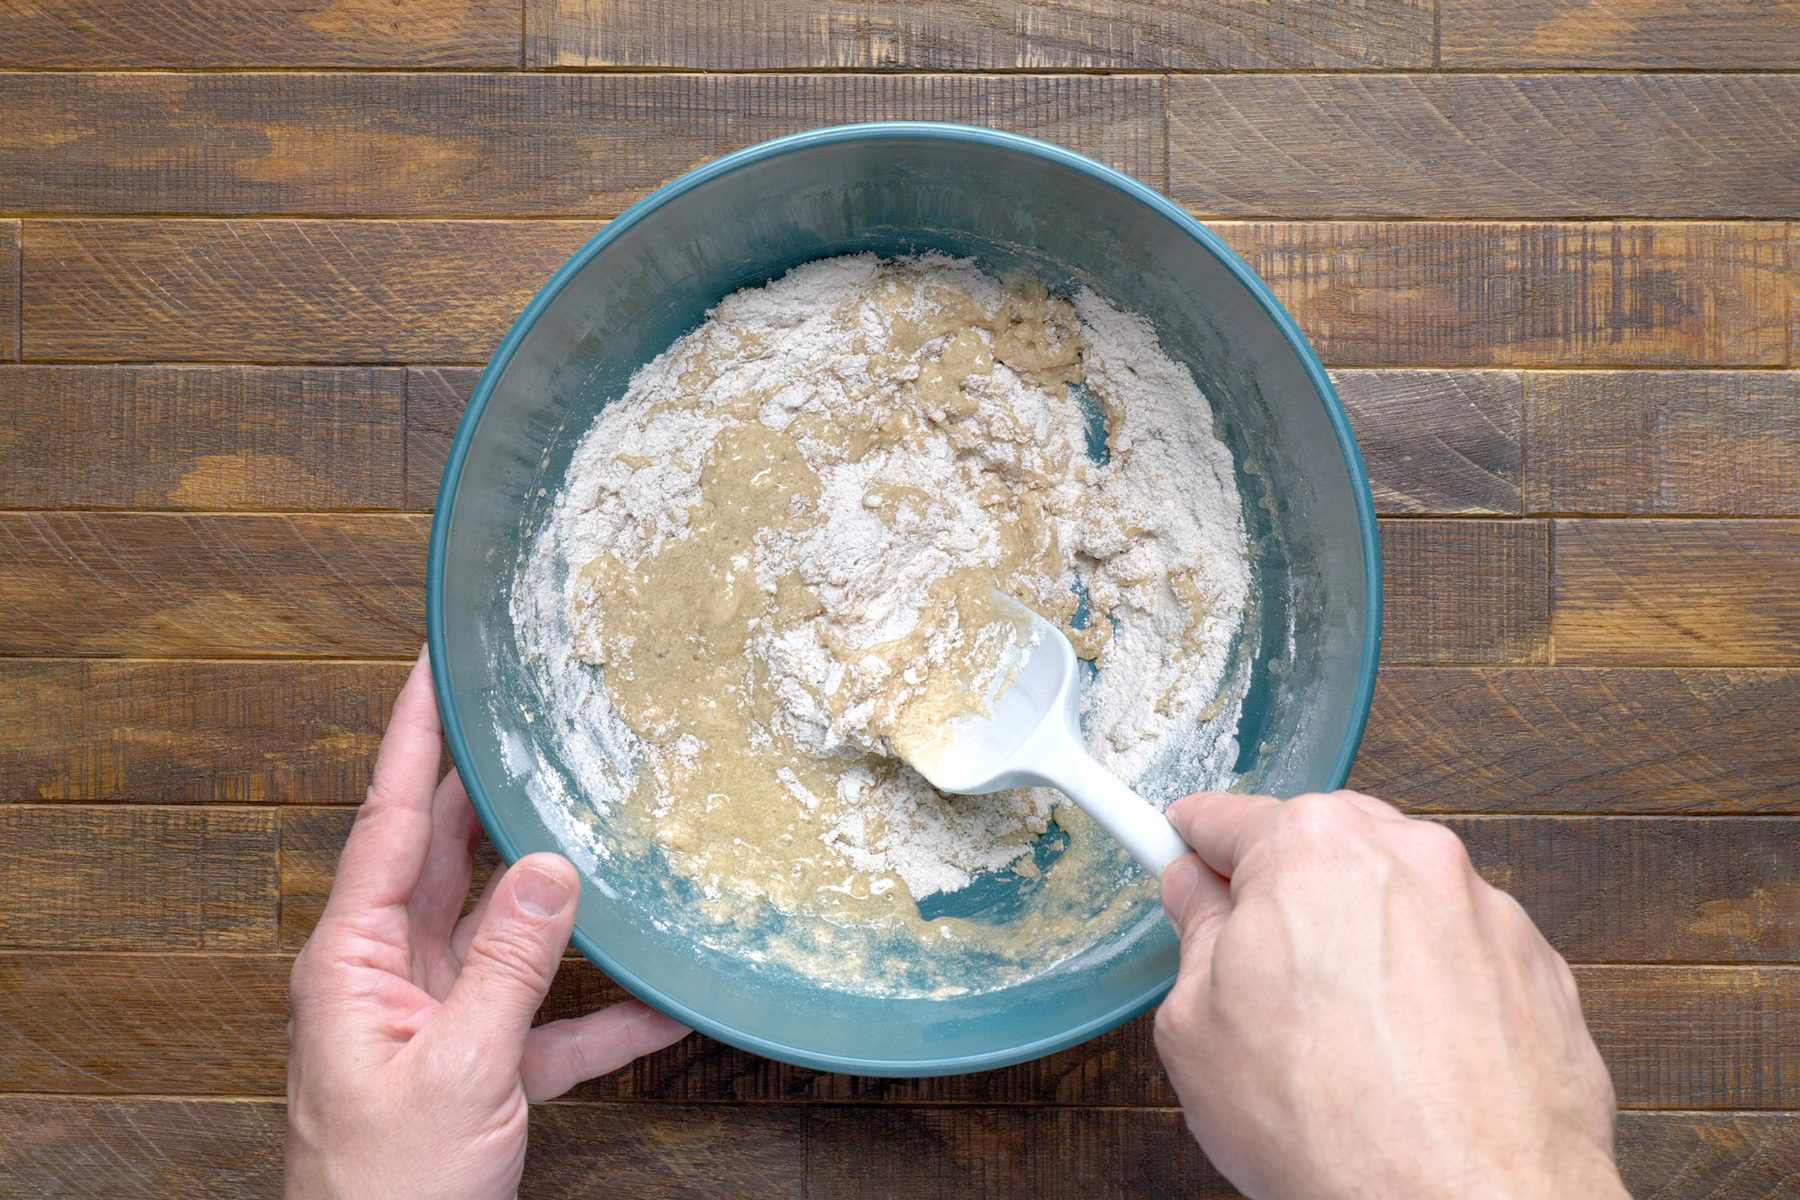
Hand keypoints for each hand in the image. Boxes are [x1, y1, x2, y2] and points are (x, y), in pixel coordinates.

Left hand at [286, 650, 689, 1199]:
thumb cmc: (387, 1190)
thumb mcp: (460, 1069)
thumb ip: (510, 964)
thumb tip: (551, 865)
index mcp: (356, 958)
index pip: (389, 819)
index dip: (416, 736)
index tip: (436, 663)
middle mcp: (391, 972)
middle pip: (450, 856)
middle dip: (494, 786)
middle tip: (533, 714)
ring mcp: (438, 1015)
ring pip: (505, 927)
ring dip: (560, 892)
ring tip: (605, 822)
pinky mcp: (480, 1064)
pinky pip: (548, 1017)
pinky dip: (603, 1009)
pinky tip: (664, 999)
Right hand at [1153, 790, 1626, 1199]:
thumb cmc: (1332, 1125)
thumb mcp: (1195, 1027)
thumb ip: (1196, 935)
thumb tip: (1199, 898)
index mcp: (1313, 847)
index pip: (1228, 820)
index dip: (1192, 846)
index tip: (1182, 854)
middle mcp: (1410, 857)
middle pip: (1324, 850)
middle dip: (1288, 898)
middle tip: (1257, 976)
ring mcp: (1487, 911)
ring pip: (1399, 904)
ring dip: (1366, 945)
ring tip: (1344, 1042)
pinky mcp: (1541, 970)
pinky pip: (1462, 958)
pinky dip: (1433, 992)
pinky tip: (1408, 1061)